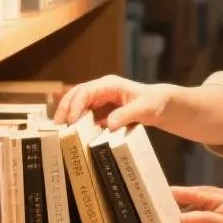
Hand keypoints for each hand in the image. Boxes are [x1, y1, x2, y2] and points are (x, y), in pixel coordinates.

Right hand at [53, 77, 220, 143]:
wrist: (165, 106)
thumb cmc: (158, 103)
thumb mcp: (147, 108)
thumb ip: (129, 114)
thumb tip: (108, 124)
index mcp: (110, 85)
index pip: (85, 91)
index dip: (74, 105)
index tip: (69, 122)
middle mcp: (102, 90)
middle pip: (75, 96)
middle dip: (64, 110)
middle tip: (57, 129)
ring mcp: (100, 100)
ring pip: (77, 106)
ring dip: (67, 117)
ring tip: (60, 134)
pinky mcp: (102, 112)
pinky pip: (85, 116)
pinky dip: (77, 125)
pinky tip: (73, 138)